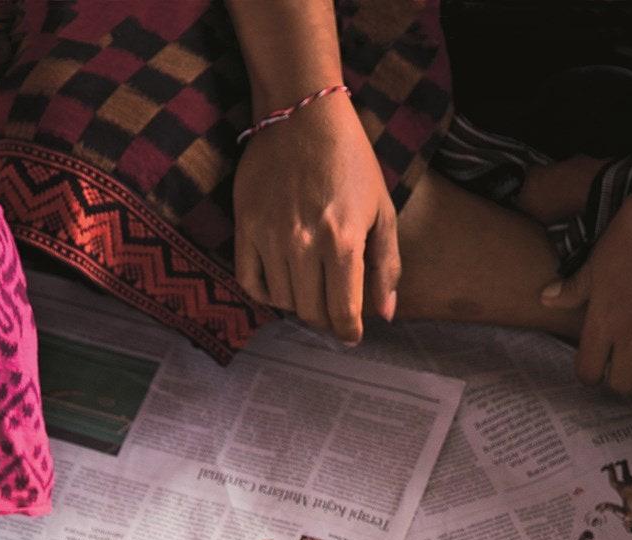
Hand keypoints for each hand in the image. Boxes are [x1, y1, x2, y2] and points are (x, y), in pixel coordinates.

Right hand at [234, 90, 398, 342]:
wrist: (302, 112)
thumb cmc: (349, 159)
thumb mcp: (381, 208)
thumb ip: (386, 265)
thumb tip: (385, 314)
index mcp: (343, 241)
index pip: (343, 313)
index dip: (350, 332)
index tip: (352, 334)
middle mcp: (304, 244)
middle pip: (311, 313)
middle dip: (327, 319)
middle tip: (333, 308)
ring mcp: (271, 236)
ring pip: (283, 301)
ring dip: (299, 303)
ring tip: (311, 286)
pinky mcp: (245, 225)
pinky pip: (250, 281)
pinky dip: (266, 292)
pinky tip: (281, 281)